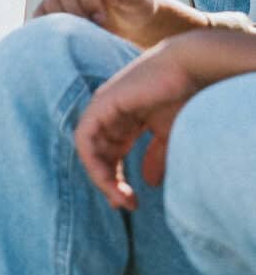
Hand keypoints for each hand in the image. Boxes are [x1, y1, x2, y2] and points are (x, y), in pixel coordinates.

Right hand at [33, 0, 169, 44]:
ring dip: (68, 20)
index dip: (92, 0)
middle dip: (80, 12)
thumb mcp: (139, 3)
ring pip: (52, 0)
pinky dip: (52, 24)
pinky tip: (67, 32)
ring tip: (86, 30)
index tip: (102, 19)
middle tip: (95, 28)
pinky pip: (42, 11)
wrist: (128, 21)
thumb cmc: (134, 8)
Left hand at [74, 40, 204, 207]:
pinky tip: (108, 179)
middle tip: (125, 205)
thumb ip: (157, 155)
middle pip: (97, 155)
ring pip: (88, 150)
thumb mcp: (169, 134)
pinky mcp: (101, 105)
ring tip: (119, 198)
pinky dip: (92, 161)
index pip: (110, 154)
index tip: (132, 203)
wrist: (189, 69)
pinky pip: (85, 138)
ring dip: (101, 178)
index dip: (117, 180)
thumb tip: (149, 181)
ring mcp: (102, 108)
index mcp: (124, 120)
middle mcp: (108, 114)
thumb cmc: (184, 96)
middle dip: (109, 184)